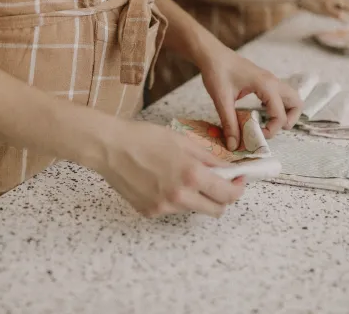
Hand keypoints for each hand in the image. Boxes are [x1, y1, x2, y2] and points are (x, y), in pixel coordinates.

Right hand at [95, 120, 244, 217]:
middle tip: (218, 182)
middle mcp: (179, 196)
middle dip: (222, 197)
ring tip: (181, 175)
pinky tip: (161, 180)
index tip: (238, 180)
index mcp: (191, 175)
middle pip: (216, 210)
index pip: (227, 194)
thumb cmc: (142, 137)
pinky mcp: (149, 211)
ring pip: (193, 208)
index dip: (238, 188)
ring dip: (197, 196)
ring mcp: (163, 207)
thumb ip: (207, 156)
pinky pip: (172, 208)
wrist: (109, 147)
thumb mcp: (180, 140)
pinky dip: (175, 198)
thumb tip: (227, 166)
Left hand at [198, 43, 302, 147]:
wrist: (211, 53)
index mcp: (265, 85)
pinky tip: (261, 112)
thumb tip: (234, 146)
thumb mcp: (221, 100)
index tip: (255, 135)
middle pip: (296, 103)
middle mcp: (273, 81)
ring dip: (286, 112)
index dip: (271, 130)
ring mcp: (270, 79)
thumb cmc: (216, 72)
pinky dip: (277, 105)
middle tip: (271, 129)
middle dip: (289, 120)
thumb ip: (229, 123)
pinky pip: (280, 94)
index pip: (280, 114)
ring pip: (291, 97)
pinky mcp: (264, 80)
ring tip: (268, 122)